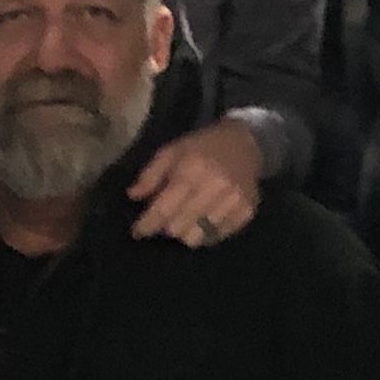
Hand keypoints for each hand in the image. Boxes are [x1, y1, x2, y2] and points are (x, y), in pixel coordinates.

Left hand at [125, 118, 265, 249]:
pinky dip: (206, 232)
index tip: (137, 232)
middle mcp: (214, 188)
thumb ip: (150, 174)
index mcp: (192, 170)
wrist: (246, 142)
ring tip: (187, 217)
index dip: (146, 224)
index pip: (163, 209)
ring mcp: (233, 202)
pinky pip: (216, 238)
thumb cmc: (203, 147)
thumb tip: (132, 196)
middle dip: (166, 225)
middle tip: (167, 217)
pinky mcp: (246, 212)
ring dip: (186, 230)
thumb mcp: (172, 151)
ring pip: (196, 238)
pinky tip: (205, 218)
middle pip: (177, 228)